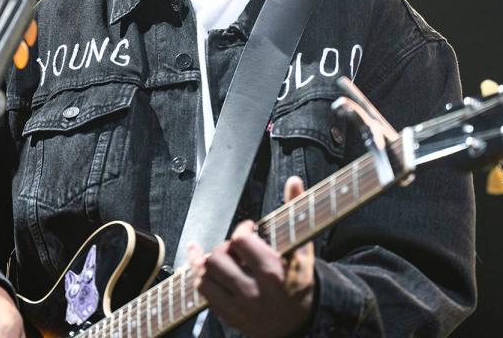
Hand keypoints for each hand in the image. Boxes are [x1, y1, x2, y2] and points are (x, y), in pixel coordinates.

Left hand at [188, 176, 315, 337]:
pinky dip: (200, 275)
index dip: (243, 229)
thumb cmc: (300, 281)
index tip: (250, 230)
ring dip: (210, 262)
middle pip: (218, 257)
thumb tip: (294, 180)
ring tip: (225, 259)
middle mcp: (253, 292)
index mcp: (273, 273)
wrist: (302, 323)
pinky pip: (203, 292)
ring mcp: (239, 307)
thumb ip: (296, 212)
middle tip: (238, 249)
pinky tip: (201, 263)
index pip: (240, 240)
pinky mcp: (229, 316)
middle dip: (226, 247)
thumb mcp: (302, 249)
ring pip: (205, 276)